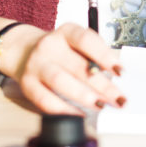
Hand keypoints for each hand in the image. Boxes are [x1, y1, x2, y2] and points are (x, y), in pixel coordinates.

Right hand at [0, 22, 125, 114]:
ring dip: (83, 96)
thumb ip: (95, 58)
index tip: (120, 71)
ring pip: (60, 81)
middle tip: (118, 99)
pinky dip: (65, 110)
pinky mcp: (27, 84)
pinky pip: (45, 100)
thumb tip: (116, 79)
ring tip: (101, 105)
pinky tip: (80, 114)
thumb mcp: (78, 45)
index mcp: (66, 32)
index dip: (104, 55)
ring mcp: (36, 64)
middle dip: (102, 85)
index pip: (86, 40)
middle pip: (77, 66)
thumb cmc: (61, 51)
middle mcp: (49, 46)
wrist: (25, 51)